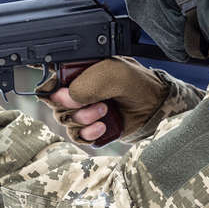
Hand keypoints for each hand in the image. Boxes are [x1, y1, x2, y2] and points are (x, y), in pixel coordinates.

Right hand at [38, 57, 167, 143]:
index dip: (51, 87)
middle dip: (70, 104)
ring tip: (105, 111)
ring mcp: (83, 110)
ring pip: (65, 120)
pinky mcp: (90, 128)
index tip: (63, 92)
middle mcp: (77, 90)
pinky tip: (103, 126)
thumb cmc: (139, 84)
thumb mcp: (114, 73)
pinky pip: (76, 136)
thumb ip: (86, 84)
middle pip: (54, 102)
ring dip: (83, 118)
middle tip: (92, 101)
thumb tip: (67, 98)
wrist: (158, 108)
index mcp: (78, 71)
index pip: (49, 77)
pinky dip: (87, 133)